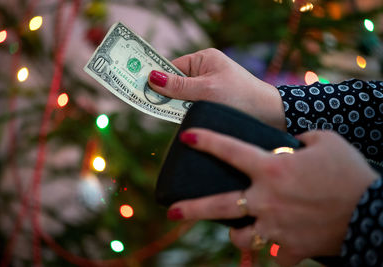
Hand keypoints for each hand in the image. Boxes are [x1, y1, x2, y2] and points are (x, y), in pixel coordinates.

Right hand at [148, 48, 285, 130]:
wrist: (271, 114)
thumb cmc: (240, 97)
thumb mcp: (206, 91)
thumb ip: (178, 86)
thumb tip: (151, 77)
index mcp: (204, 59)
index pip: (173, 68)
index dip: (159, 80)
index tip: (144, 92)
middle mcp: (206, 70)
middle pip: (176, 83)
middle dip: (170, 96)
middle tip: (159, 108)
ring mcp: (210, 85)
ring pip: (184, 96)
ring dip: (180, 107)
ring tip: (180, 117)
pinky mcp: (215, 100)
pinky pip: (194, 105)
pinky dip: (190, 112)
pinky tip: (190, 120)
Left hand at [168, 129, 378, 265]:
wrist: (375, 212)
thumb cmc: (350, 171)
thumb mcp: (325, 141)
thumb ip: (299, 138)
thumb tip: (289, 143)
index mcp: (272, 168)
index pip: (230, 150)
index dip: (206, 141)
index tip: (187, 136)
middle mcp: (266, 199)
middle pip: (219, 206)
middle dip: (192, 209)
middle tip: (173, 212)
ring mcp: (277, 226)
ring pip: (242, 237)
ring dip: (239, 233)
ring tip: (240, 229)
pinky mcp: (292, 247)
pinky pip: (275, 256)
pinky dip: (274, 252)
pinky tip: (278, 246)